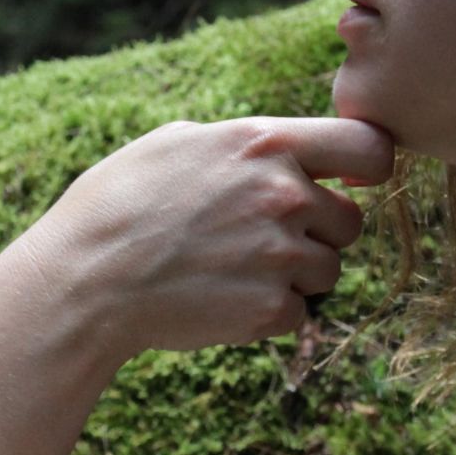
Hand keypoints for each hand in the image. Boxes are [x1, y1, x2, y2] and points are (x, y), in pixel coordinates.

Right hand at [0, 116, 394, 364]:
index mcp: (264, 143)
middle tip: (259, 237)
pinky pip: (297, 313)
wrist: (86, 278)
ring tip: (230, 267)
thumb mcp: (178, 141)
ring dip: (293, 275)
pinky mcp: (270, 310)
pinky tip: (218, 296)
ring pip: (328, 271)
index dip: (368, 166)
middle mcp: (284, 195)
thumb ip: (247, 142)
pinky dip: (266, 312)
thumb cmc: (120, 202)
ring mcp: (281, 256)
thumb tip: (288, 148)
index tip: (349, 180)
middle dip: (317, 231)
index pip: (369, 146)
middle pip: (351, 221)